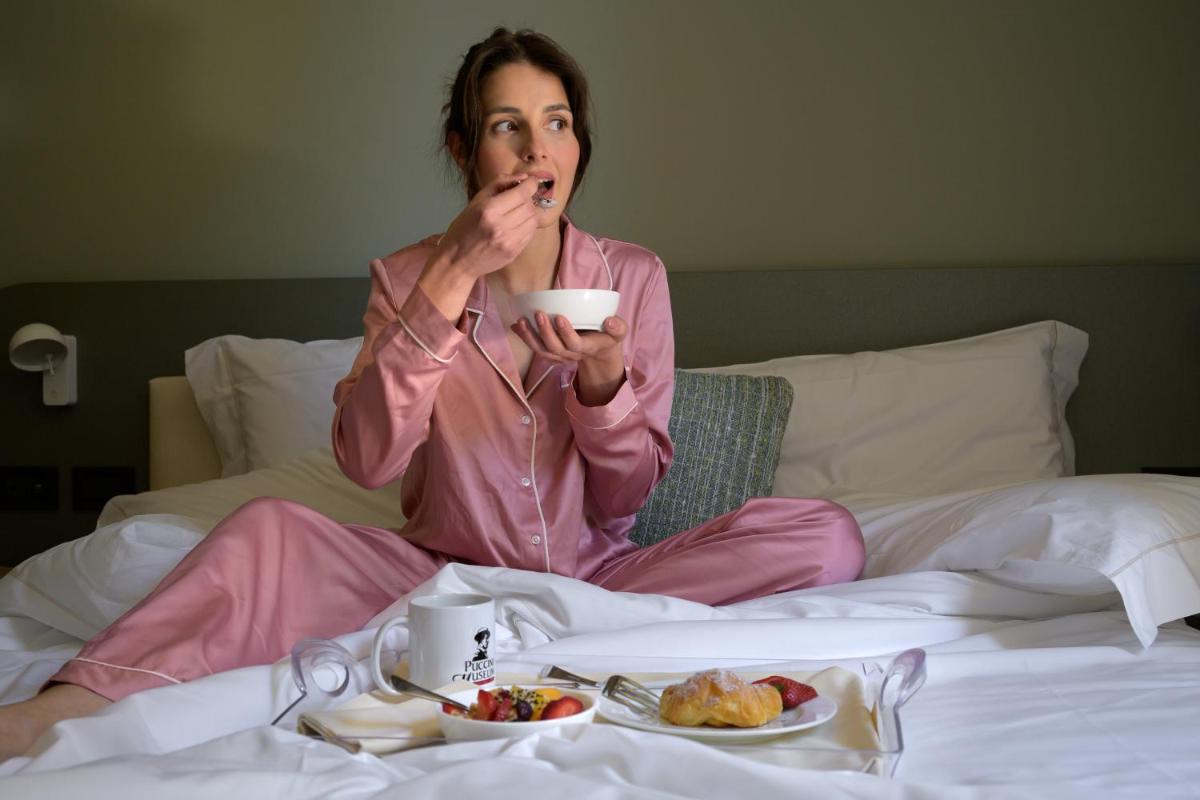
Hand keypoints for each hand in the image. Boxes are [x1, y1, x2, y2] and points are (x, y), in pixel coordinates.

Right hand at [432, 174, 540, 280]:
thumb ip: (499, 184)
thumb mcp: (475, 201)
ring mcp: (509, 242)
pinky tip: (517, 225)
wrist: (457, 262)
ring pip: (533, 220)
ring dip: (530, 212)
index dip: (531, 184)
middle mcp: (501, 226)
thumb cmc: (463, 229)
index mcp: (489, 210)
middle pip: (529, 206)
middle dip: (528, 198)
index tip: (531, 181)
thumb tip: (523, 177)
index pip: (522, 193)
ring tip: (518, 212)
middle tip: (520, 198)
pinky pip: (530, 233)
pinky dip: (528, 226)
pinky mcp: (514, 252)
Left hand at [513, 313, 627, 404]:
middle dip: (545, 332)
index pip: (575, 345)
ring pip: (542, 351)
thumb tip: (609, 321)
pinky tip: (516, 326)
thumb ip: (618, 327)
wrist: (599, 351)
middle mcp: (570, 354)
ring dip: (530, 337)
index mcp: (587, 348)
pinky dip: (524, 338)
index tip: (560, 316)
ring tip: (521, 321)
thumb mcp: (619, 332)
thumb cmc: (607, 336)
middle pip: (554, 348)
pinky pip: (536, 348)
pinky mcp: (551, 352)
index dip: (566, 333)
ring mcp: (559, 355)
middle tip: (539, 313)